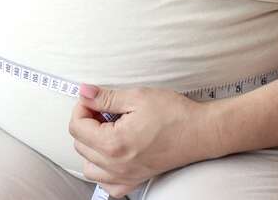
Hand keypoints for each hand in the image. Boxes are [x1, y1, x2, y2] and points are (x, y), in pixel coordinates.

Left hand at [68, 82, 217, 197]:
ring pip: (88, 167)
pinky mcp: (136, 180)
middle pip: (80, 145)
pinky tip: (112, 154)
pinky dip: (103, 171)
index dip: (81, 107)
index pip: (76, 127)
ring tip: (106, 130)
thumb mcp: (137, 97)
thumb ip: (105, 97)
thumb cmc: (174, 114)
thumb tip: (84, 92)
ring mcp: (126, 176)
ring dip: (90, 147)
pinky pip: (107, 184)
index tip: (93, 98)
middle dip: (86, 123)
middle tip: (103, 110)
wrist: (201, 132)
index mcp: (114, 143)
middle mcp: (116, 165)